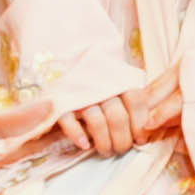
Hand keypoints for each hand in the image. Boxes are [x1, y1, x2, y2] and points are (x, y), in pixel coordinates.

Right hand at [0, 74, 180, 181]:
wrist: (46, 44)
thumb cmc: (83, 72)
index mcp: (115, 77)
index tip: (141, 141)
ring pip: (100, 124)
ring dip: (106, 143)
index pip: (138, 104)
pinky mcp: (57, 103)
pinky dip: (80, 136)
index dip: (142, 127)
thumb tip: (148, 127)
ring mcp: (78, 94)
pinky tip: (83, 145)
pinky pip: (72, 124)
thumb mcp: (107, 77)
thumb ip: (125, 97)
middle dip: (124, 141)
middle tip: (120, 150)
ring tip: (104, 150)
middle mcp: (99, 84)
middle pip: (122, 119)